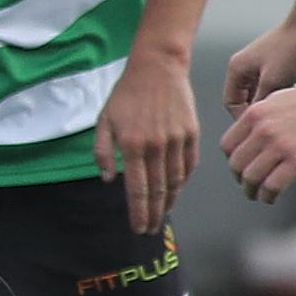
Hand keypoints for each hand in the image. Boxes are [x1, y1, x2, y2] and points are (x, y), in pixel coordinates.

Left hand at [93, 51, 200, 235]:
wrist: (158, 66)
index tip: (139, 229)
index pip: (138, 190)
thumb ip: (103, 152)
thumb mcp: (104, 120)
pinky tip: (176, 189)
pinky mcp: (192, 133)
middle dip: (154, 214)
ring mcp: (177, 140)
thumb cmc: (127, 93)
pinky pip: (189, 165)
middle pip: (158, 191)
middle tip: (151, 229)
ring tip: (163, 213)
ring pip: (175, 181)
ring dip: (169, 201)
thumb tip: (109, 180)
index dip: (139, 212)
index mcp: (132, 145)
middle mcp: (156, 146)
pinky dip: (182, 180)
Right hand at [222, 17, 295, 116]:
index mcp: (237, 68)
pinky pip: (274, 87)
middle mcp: (246, 66)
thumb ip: (260, 103)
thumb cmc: (292, 47)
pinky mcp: (277, 65)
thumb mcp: (273, 81)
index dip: (243, 118)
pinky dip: (282, 95)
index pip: (230, 102)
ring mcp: (262, 65)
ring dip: (273, 102)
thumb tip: (255, 122)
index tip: (258, 129)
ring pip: (262, 94)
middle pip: (245, 99)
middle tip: (274, 121)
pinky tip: (295, 97)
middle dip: (260, 110)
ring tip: (286, 108)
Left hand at [222, 76, 295, 202]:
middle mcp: (263, 130)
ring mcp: (280, 147)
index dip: (232, 160)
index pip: (227, 145)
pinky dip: (268, 196)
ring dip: (251, 191)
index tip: (238, 166)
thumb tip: (248, 135)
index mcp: (256, 113)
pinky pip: (272, 186)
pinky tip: (272, 197)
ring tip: (258, 194)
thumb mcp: (279, 99)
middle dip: (239, 178)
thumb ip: (260, 117)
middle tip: (246, 184)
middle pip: (236, 164)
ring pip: (251, 178)